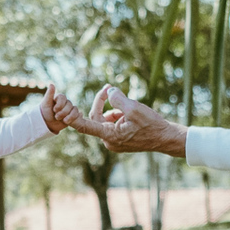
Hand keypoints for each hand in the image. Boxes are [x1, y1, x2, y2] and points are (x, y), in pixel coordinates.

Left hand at [39, 83, 78, 134]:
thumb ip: (49, 94)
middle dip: (63, 112)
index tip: (54, 110)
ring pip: (74, 110)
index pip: (63, 98)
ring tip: (63, 121)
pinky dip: (73, 118)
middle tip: (56, 117)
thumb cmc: (45, 112)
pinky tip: (69, 121)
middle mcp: (65, 102)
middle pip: (69, 104)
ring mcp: (69, 109)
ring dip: (69, 116)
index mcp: (59, 98)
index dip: (60, 104)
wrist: (47, 123)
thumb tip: (51, 84)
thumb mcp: (46, 103)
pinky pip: (77, 115)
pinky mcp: (73, 115)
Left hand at [66, 85, 187, 156]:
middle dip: (102, 102)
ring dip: (113, 109)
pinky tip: (130, 112)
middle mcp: (109, 141)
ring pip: (105, 120)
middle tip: (109, 87)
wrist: (165, 138)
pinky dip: (118, 115)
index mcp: (109, 135)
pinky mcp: (121, 140)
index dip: (73, 118)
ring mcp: (115, 142)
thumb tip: (109, 92)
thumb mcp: (134, 108)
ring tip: (129, 104)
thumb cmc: (151, 124)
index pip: (85, 126)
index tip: (64, 112)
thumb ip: (118, 98)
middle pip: (96, 118)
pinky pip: (113, 124)